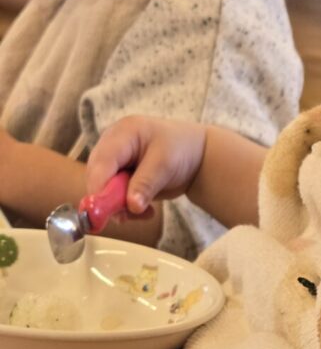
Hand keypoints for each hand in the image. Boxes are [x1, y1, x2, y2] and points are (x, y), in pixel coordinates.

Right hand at [86, 116, 205, 216]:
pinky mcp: (117, 178)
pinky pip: (111, 198)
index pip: (102, 161)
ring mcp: (113, 163)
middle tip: (130, 215)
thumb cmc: (182, 149)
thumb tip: (131, 206)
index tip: (104, 210)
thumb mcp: (167, 164)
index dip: (99, 186)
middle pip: (96, 176)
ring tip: (146, 211)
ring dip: (120, 207)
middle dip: (109, 199)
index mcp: (123, 133)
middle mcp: (111, 146)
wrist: (195, 155)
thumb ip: (146, 184)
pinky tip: (146, 210)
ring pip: (101, 190)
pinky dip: (126, 209)